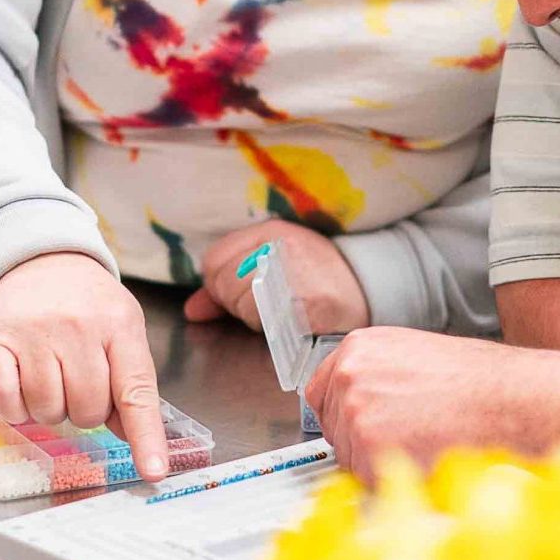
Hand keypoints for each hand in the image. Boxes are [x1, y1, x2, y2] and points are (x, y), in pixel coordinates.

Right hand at [0, 250, 169, 480]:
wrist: (39, 258)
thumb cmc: (87, 302)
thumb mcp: (122, 328)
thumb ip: (130, 380)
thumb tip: (134, 436)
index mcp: (119, 326)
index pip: (136, 391)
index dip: (146, 436)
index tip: (154, 471)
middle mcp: (78, 329)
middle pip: (88, 411)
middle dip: (84, 410)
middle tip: (78, 381)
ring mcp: (35, 335)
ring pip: (47, 412)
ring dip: (50, 408)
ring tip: (51, 375)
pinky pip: (7, 402)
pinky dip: (15, 406)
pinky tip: (23, 381)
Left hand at [183, 221, 370, 334]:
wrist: (367, 286)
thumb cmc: (315, 275)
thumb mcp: (273, 261)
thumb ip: (227, 281)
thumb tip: (193, 311)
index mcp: (269, 231)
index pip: (214, 260)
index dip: (218, 284)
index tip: (239, 291)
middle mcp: (278, 247)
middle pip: (223, 284)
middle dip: (235, 303)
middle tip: (262, 304)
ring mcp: (292, 274)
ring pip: (241, 305)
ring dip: (253, 318)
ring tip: (279, 311)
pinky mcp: (305, 303)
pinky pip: (265, 322)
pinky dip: (271, 329)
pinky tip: (289, 321)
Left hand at [304, 327, 527, 477]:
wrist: (509, 399)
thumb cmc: (478, 381)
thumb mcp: (415, 357)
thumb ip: (378, 376)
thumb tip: (362, 405)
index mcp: (359, 348)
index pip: (320, 392)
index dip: (339, 416)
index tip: (352, 429)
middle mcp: (350, 375)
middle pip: (334, 429)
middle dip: (361, 443)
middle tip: (403, 440)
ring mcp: (356, 411)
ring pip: (349, 458)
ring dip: (377, 463)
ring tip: (421, 445)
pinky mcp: (368, 447)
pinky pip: (366, 479)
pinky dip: (390, 481)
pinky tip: (422, 459)